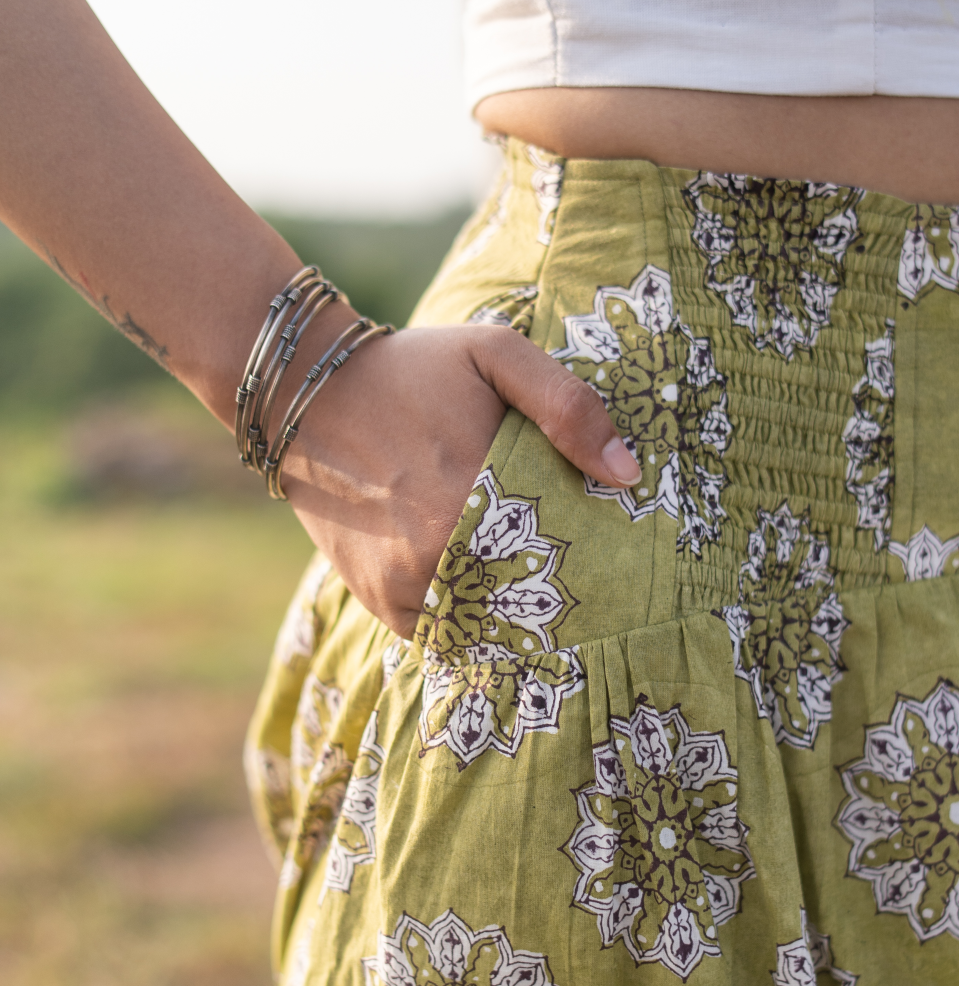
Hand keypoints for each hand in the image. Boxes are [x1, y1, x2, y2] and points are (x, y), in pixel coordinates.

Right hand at [276, 322, 639, 637]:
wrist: (305, 394)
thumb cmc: (413, 368)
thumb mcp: (496, 354)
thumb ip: (567, 406)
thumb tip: (626, 474)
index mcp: (474, 497)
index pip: (565, 554)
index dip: (594, 555)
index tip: (613, 549)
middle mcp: (436, 554)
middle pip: (530, 595)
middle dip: (558, 584)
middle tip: (586, 570)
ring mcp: (404, 585)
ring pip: (490, 620)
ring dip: (515, 607)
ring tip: (539, 581)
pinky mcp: (382, 602)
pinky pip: (446, 631)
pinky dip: (471, 616)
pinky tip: (490, 587)